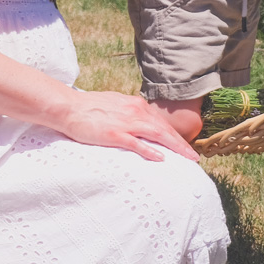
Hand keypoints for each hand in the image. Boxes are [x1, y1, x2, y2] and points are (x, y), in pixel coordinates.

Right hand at [60, 91, 200, 163]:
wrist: (68, 106)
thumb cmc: (88, 107)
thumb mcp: (114, 105)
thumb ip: (128, 112)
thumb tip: (139, 121)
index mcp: (135, 105)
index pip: (160, 122)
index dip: (175, 135)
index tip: (185, 146)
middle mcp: (135, 111)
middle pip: (164, 129)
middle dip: (181, 143)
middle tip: (194, 157)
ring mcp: (125, 122)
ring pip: (157, 135)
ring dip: (175, 147)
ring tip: (187, 158)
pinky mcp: (114, 134)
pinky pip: (137, 143)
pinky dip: (151, 150)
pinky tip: (162, 158)